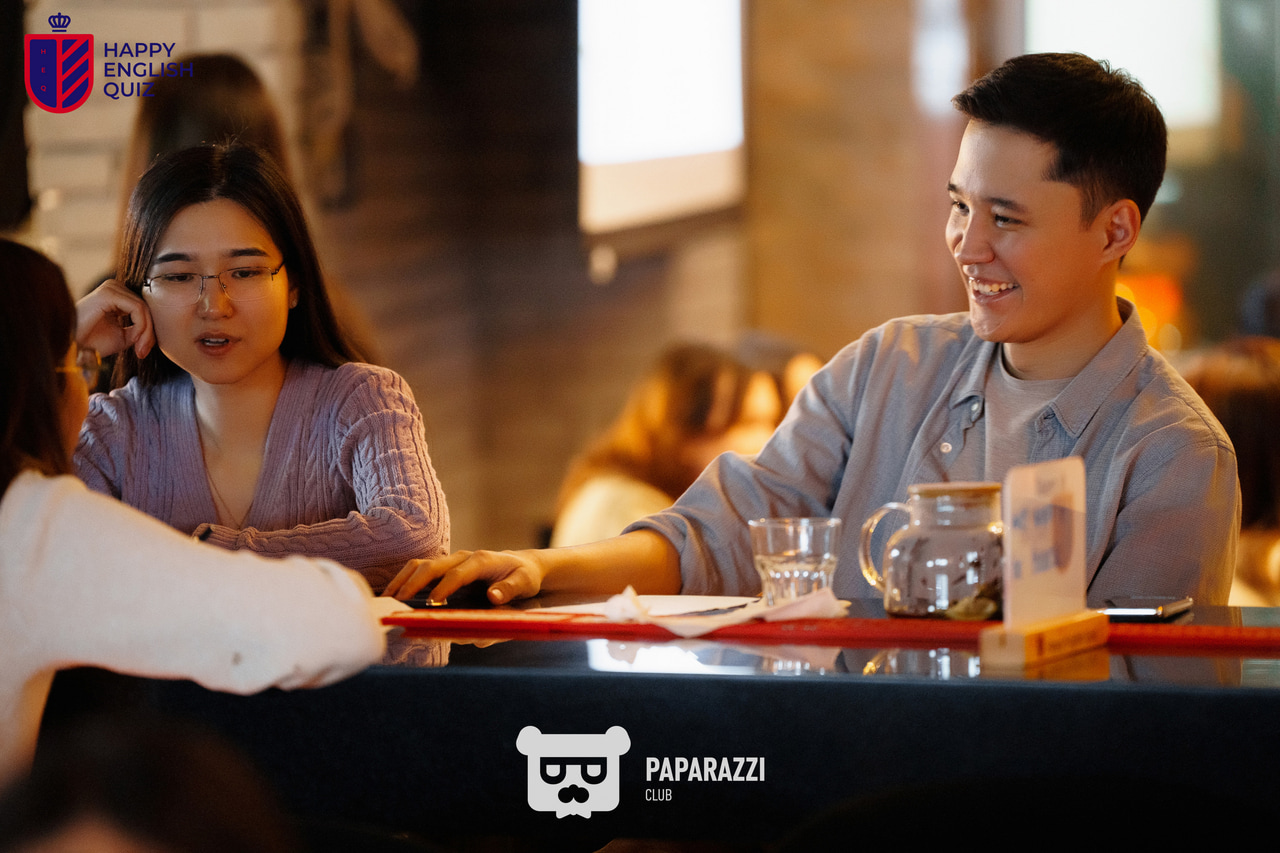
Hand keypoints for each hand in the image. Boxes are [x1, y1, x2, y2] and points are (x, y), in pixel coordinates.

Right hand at [77, 279, 154, 358]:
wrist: (71, 347)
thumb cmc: (92, 342)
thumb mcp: (123, 336)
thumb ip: (140, 329)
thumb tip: (156, 328)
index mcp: (117, 295)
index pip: (143, 309)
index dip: (148, 330)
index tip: (143, 351)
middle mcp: (114, 287)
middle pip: (146, 307)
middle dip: (148, 332)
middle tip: (142, 352)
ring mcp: (111, 288)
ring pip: (144, 309)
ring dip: (146, 332)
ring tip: (139, 349)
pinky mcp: (108, 293)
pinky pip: (137, 309)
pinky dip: (141, 327)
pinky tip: (134, 342)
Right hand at [385, 549, 545, 604]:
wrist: (523, 565)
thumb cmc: (524, 576)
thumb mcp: (525, 582)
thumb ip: (510, 589)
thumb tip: (494, 596)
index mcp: (482, 560)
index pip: (458, 573)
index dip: (444, 587)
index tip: (432, 603)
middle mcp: (464, 557)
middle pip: (432, 565)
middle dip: (414, 582)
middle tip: (398, 600)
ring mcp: (453, 560)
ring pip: (421, 565)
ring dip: (403, 579)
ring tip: (388, 597)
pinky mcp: (446, 567)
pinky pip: (421, 570)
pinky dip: (406, 579)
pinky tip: (394, 594)